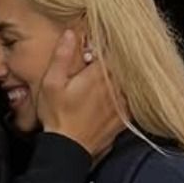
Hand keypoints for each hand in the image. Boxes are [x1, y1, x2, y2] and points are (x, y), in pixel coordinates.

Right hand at [35, 29, 123, 158]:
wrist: (68, 149)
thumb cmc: (57, 116)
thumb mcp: (51, 83)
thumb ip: (62, 56)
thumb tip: (71, 33)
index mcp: (99, 75)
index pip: (111, 50)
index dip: (107, 45)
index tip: (100, 45)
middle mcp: (115, 88)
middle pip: (123, 65)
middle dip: (116, 59)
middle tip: (103, 61)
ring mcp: (123, 103)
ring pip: (129, 81)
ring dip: (123, 76)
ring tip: (111, 77)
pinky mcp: (124, 118)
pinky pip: (132, 100)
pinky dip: (128, 94)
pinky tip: (117, 95)